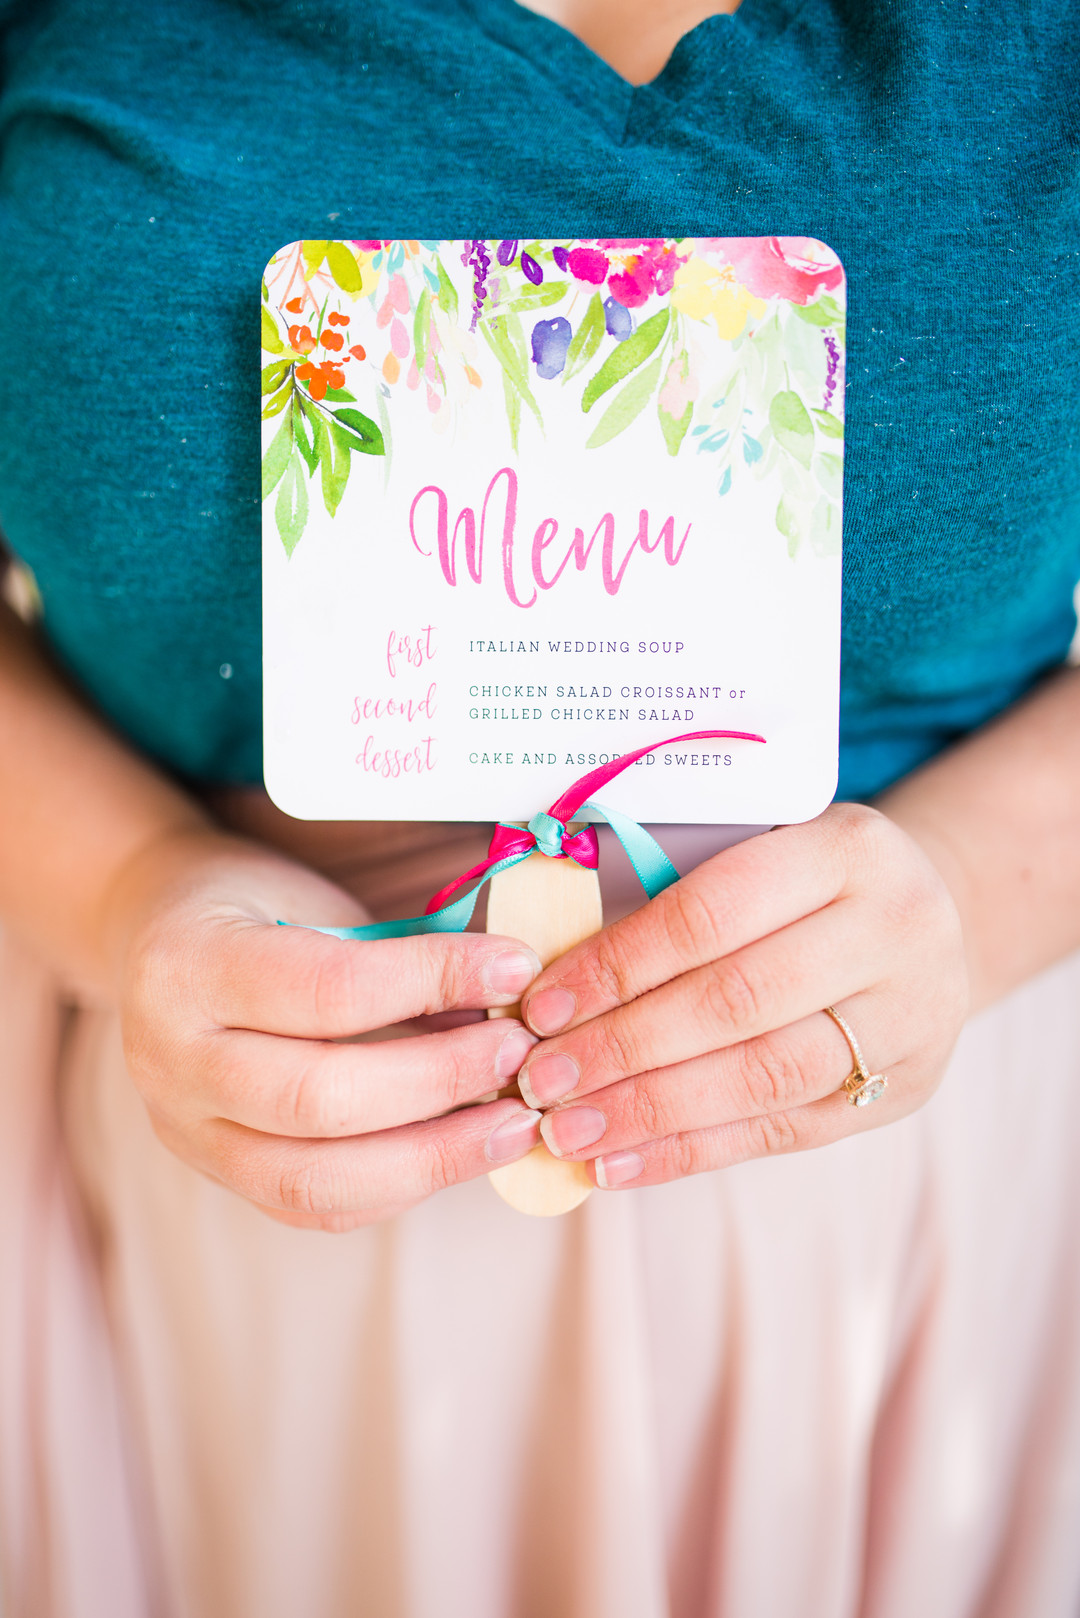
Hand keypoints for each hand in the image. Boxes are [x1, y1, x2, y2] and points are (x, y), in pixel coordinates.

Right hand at [105, 828, 543, 1229]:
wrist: (161, 944)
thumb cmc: (255, 910)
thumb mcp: (313, 903)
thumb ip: (395, 954)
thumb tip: (509, 997)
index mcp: (189, 966)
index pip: (330, 989)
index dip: (435, 982)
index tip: (515, 969)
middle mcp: (170, 1060)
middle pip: (321, 1098)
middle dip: (442, 1081)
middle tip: (520, 1054)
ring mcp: (185, 1131)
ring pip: (315, 1177)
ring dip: (435, 1155)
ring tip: (511, 1121)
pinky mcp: (218, 1176)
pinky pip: (317, 1207)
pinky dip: (402, 1185)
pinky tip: (460, 1151)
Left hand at [515, 803, 968, 1188]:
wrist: (933, 920)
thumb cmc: (805, 882)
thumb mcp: (762, 847)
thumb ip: (673, 891)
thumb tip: (543, 972)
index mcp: (846, 850)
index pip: (713, 912)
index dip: (619, 965)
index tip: (541, 1005)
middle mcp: (893, 929)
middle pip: (738, 1001)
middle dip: (624, 1047)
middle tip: (541, 1080)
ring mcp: (907, 1018)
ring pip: (763, 1077)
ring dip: (650, 1111)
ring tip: (567, 1131)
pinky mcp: (900, 1090)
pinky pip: (781, 1132)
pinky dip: (689, 1151)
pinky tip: (618, 1163)